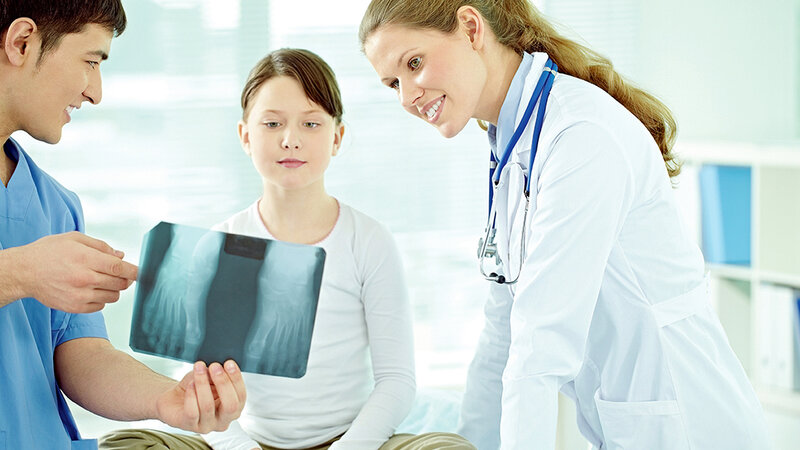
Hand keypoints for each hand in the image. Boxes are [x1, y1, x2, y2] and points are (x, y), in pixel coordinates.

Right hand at [18, 231, 137, 312]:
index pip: (119, 268)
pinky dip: (102, 299)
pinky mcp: (75, 307)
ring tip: (101, 280)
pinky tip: (91, 289)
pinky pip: (101, 306)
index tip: (140, 272)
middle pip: (120, 283)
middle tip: (119, 273)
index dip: (134, 271)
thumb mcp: (74, 239)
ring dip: (113, 288)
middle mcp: (84, 279)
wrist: (24, 272)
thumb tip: (120, 255)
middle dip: (125, 278)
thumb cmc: (48, 252)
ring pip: (113, 296)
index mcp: (85, 259)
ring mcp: (80, 295)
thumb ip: (100, 246)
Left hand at [156, 360, 245, 433]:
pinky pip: (192, 411)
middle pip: (231, 405)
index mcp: (233, 409)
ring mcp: (206, 426)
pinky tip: (190, 383)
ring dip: (203, 383)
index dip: (236, 379)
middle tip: (214, 366)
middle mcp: (223, 420)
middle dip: (223, 383)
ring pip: (208, 406)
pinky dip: (191, 394)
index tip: (229, 363)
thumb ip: (218, 375)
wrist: (174, 398)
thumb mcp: (210, 378)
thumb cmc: (195, 388)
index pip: (241, 396)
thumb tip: (220, 367)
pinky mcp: (189, 426)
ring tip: (199, 369)